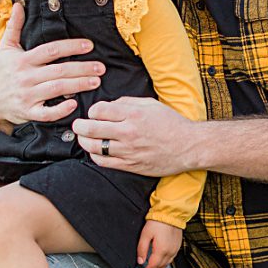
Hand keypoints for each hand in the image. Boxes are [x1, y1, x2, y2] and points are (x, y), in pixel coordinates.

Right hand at [0, 0, 104, 127]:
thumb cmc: (4, 72)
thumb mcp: (6, 48)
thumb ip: (14, 26)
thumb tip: (18, 4)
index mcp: (23, 60)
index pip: (50, 50)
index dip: (70, 46)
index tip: (90, 45)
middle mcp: (26, 77)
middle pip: (58, 71)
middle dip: (81, 68)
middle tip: (101, 67)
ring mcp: (27, 96)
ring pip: (56, 90)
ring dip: (78, 85)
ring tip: (96, 81)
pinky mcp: (29, 112)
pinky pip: (46, 114)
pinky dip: (60, 111)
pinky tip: (74, 104)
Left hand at [72, 96, 201, 177]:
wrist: (189, 146)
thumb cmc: (172, 124)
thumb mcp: (152, 104)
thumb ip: (128, 102)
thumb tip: (109, 104)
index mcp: (134, 114)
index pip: (99, 110)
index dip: (92, 111)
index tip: (94, 113)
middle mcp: (129, 132)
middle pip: (91, 128)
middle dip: (80, 126)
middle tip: (78, 125)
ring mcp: (129, 150)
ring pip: (94, 146)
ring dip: (84, 141)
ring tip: (85, 138)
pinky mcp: (130, 165)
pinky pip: (104, 162)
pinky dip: (95, 156)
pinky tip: (97, 151)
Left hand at [136, 220, 183, 267]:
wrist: (171, 213)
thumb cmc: (158, 222)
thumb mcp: (145, 234)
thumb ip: (142, 249)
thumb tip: (140, 261)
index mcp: (161, 250)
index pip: (152, 267)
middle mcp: (170, 252)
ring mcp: (175, 250)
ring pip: (166, 265)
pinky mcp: (177, 246)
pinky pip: (170, 260)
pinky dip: (164, 264)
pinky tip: (160, 264)